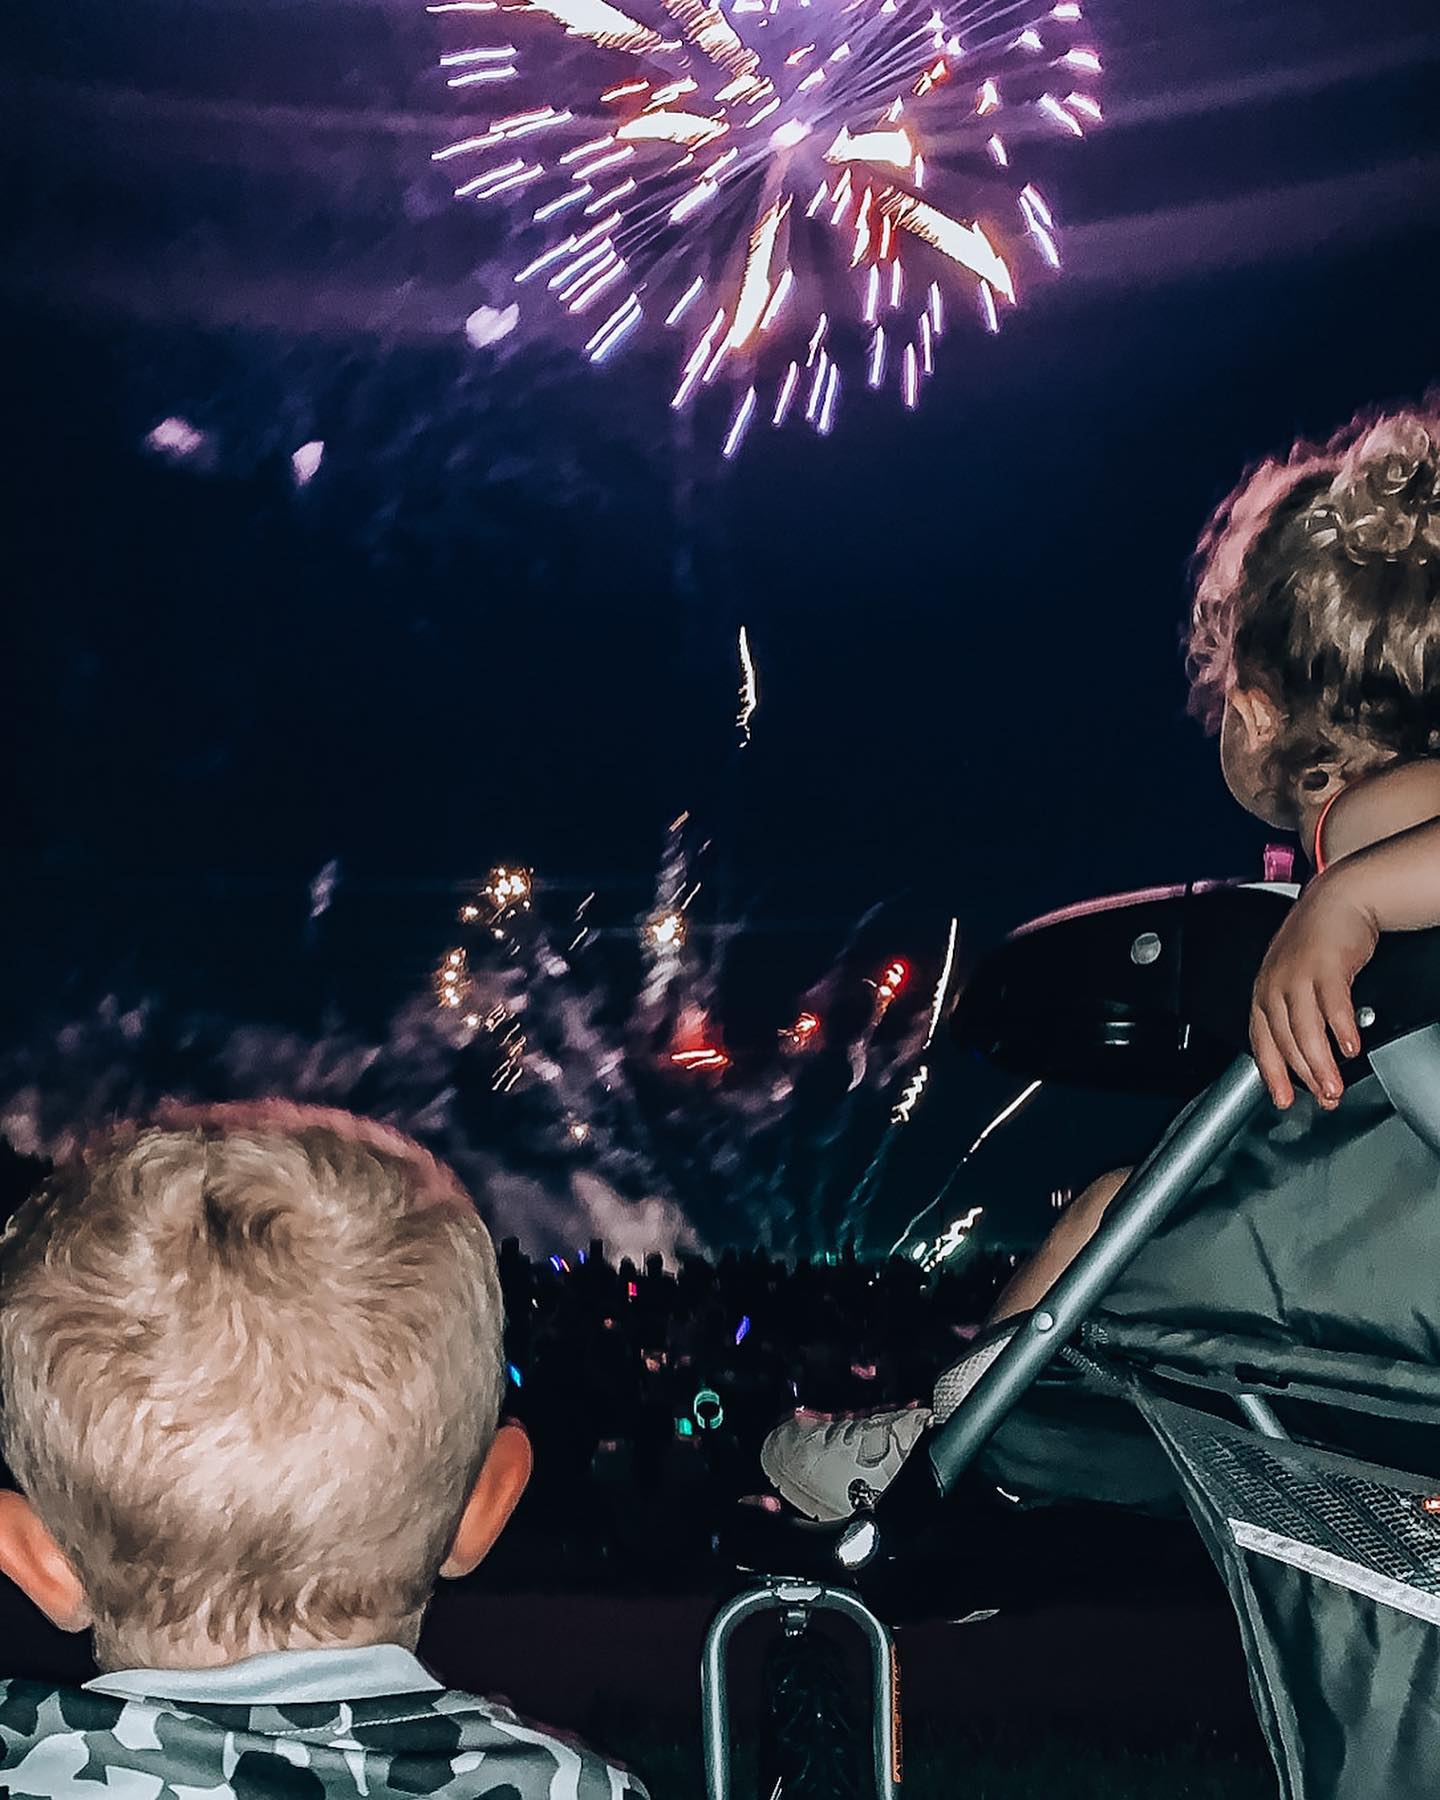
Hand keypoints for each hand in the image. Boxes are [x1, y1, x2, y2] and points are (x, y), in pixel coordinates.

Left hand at [1250, 879, 1378, 1109]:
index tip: (1283, 1099)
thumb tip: (1307, 1056)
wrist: (1337, 899)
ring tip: (1335, 1086)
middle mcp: (1275, 985)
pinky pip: (1333, 1005)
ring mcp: (1299, 976)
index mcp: (1263, 992)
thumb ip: (1294, 1014)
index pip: (1261, 1042)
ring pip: (1305, 1030)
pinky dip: (1341, 1030)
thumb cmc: (1316, 942)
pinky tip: (1350, 1047)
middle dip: (1304, 1077)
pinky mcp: (1326, 966)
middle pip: (1285, 1041)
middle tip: (1323, 1099)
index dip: (1271, 1074)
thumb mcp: (1291, 978)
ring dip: (1321, 1063)